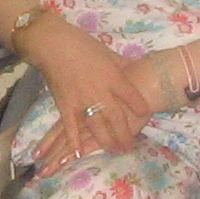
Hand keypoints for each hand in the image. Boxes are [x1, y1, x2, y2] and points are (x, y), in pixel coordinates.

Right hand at [25, 21, 153, 164]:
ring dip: (107, 141)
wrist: (52, 44)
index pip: (132, 96)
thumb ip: (122, 65)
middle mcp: (100, 91)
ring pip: (97, 126)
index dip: (140, 107)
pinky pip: (71, 127)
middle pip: (116, 117)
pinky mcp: (65, 104)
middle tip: (130, 146)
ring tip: (114, 151)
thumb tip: (136, 70)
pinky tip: (79, 154)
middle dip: (125, 134)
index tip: (147, 115)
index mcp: (112, 76)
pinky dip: (74, 141)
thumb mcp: (107, 52)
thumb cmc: (82, 44)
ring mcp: (82, 100)